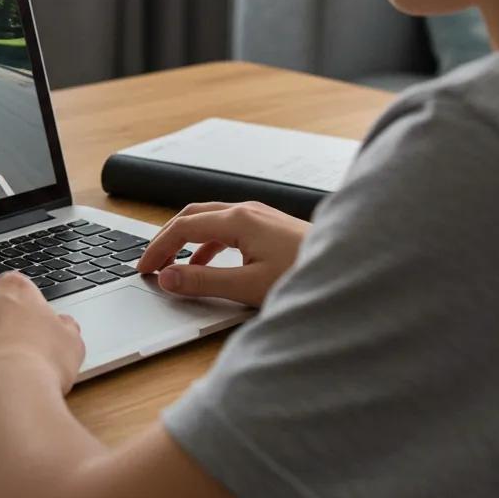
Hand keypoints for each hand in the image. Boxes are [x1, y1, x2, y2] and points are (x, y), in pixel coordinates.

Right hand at [136, 201, 310, 308]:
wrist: (354, 271)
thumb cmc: (307, 276)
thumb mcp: (248, 286)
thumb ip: (203, 281)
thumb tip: (168, 278)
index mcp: (238, 220)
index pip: (183, 228)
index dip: (158, 248)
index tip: (144, 268)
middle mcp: (248, 211)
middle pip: (193, 216)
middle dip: (167, 238)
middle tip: (150, 262)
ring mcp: (261, 217)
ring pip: (210, 220)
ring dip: (187, 241)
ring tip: (173, 265)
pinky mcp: (270, 227)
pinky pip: (227, 228)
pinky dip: (207, 244)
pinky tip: (208, 265)